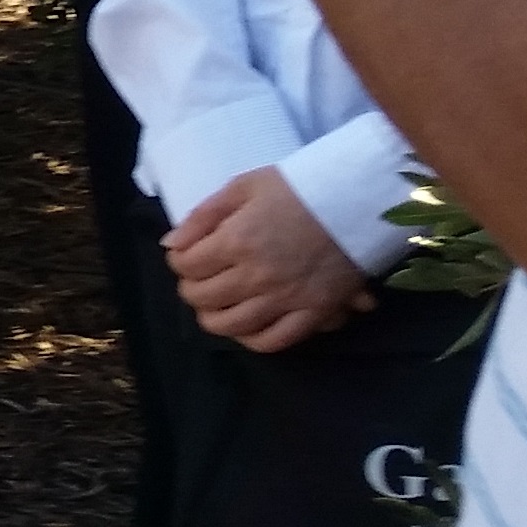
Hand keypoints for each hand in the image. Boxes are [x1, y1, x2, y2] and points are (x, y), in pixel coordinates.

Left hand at [167, 166, 372, 350]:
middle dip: (191, 288)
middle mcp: (255, 276)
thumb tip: (171, 243)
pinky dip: (251, 339)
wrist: (355, 199)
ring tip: (213, 306)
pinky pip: (273, 340)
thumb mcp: (244, 186)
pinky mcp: (311, 314)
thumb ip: (203, 215)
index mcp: (236, 241)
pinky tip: (245, 327)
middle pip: (204, 298)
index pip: (187, 265)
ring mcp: (284, 299)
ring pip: (232, 325)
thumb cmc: (296, 187)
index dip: (178, 262)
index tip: (184, 256)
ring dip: (212, 318)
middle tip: (197, 279)